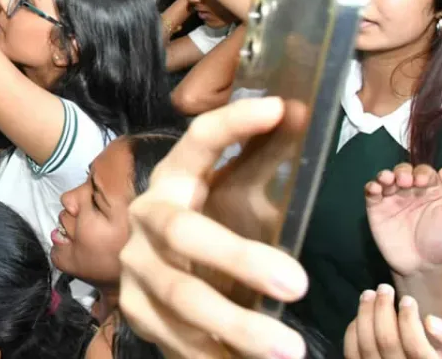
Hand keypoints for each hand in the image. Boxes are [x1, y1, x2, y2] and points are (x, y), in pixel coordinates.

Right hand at [119, 97, 309, 357]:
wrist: (159, 276)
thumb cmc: (214, 224)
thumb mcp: (240, 193)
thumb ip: (266, 158)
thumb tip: (305, 111)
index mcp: (175, 178)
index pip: (198, 141)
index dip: (233, 125)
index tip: (279, 108)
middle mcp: (147, 218)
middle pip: (184, 233)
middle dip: (239, 259)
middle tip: (297, 283)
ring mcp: (135, 267)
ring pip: (179, 296)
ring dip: (235, 325)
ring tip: (289, 350)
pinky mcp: (135, 311)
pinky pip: (174, 337)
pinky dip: (212, 354)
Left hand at [344, 286, 441, 358]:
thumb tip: (430, 321)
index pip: (416, 349)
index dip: (409, 321)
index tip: (407, 299)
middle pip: (386, 343)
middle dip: (382, 310)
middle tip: (384, 288)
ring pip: (366, 347)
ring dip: (365, 315)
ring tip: (369, 294)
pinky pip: (353, 353)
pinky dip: (353, 331)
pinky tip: (361, 315)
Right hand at [364, 163, 441, 276]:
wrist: (422, 266)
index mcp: (432, 190)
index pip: (425, 171)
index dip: (422, 172)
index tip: (422, 182)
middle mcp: (411, 191)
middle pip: (404, 170)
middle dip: (403, 171)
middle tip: (405, 182)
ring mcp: (393, 199)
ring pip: (386, 177)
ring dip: (386, 174)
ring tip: (388, 180)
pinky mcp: (377, 208)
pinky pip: (371, 192)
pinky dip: (371, 186)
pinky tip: (376, 189)